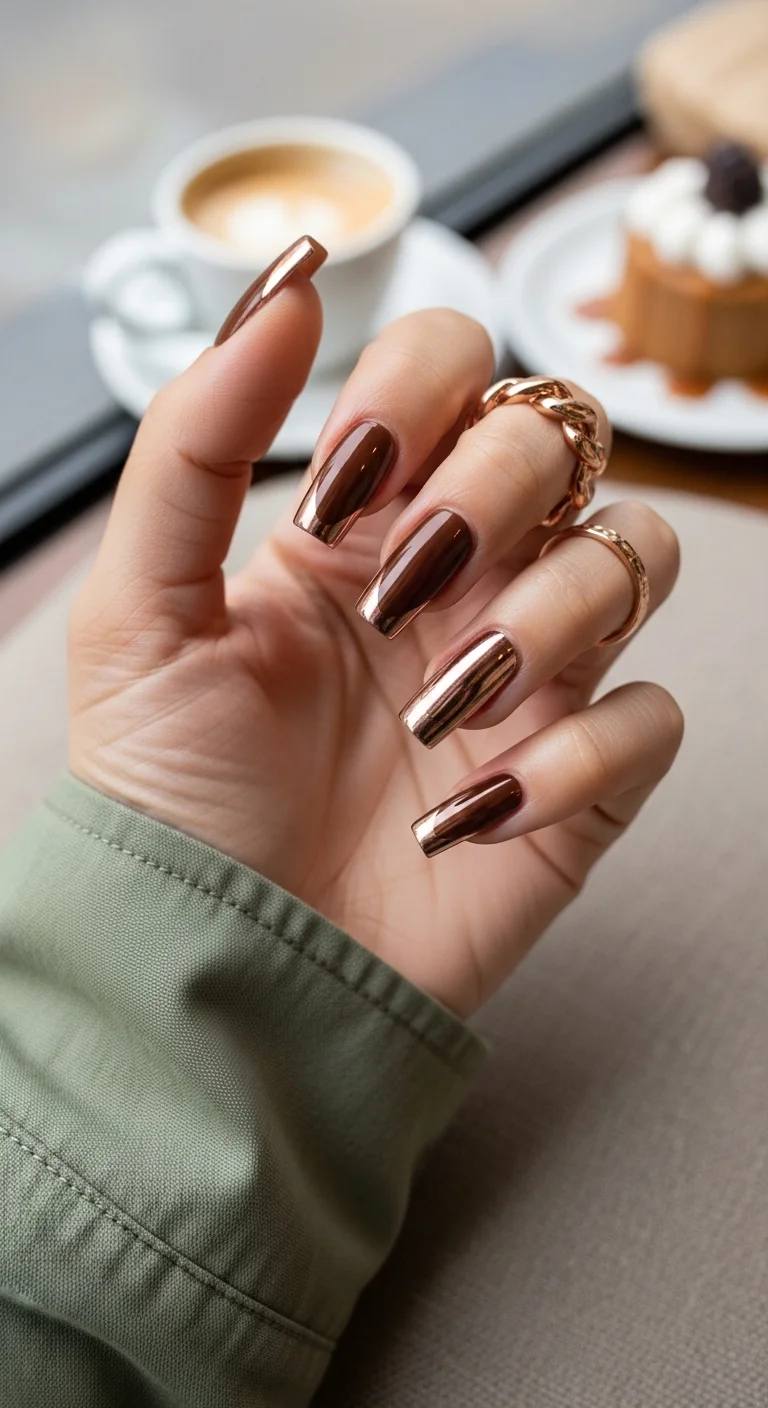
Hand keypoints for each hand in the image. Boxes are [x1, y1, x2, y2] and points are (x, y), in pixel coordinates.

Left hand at [69, 239, 681, 1017]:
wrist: (216, 962)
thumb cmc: (171, 792)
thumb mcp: (141, 608)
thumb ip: (198, 440)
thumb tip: (285, 286)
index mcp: (362, 520)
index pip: (454, 368)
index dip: (421, 393)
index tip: (343, 489)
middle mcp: (459, 576)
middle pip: (560, 439)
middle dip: (489, 496)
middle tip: (399, 594)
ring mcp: (527, 673)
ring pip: (634, 556)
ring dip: (547, 616)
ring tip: (437, 707)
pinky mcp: (577, 778)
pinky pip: (652, 717)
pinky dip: (575, 756)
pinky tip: (467, 812)